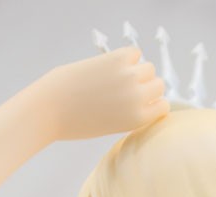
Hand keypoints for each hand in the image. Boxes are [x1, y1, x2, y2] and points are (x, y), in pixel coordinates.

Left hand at [43, 45, 169, 141]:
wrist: (52, 109)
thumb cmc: (76, 121)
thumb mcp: (109, 125)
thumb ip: (129, 112)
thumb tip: (140, 92)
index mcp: (138, 120)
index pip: (163, 107)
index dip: (152, 103)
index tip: (140, 102)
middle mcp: (138, 98)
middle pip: (158, 85)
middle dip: (146, 86)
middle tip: (127, 88)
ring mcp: (129, 77)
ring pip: (149, 67)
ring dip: (138, 70)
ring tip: (120, 76)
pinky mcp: (116, 59)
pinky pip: (135, 52)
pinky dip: (128, 57)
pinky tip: (113, 64)